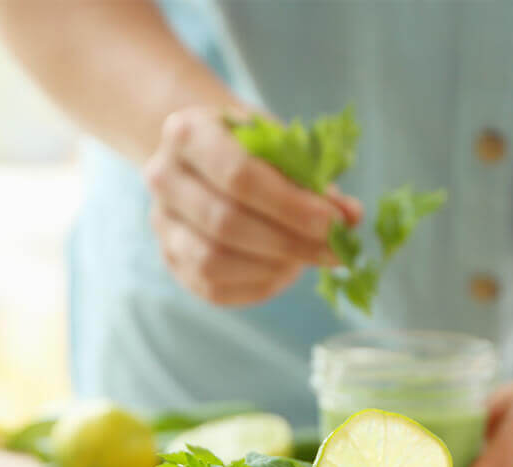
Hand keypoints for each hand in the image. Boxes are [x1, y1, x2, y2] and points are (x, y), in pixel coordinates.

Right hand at [143, 105, 360, 305]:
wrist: (204, 159)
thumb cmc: (251, 149)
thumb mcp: (281, 147)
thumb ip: (314, 180)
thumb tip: (351, 217)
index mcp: (188, 133)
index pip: (239, 176)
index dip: (290, 206)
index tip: (334, 223)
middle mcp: (163, 177)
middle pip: (226, 222)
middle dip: (289, 242)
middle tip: (335, 251)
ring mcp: (161, 223)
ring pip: (213, 261)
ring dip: (272, 268)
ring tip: (307, 260)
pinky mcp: (170, 259)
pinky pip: (212, 287)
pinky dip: (257, 285)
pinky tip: (284, 272)